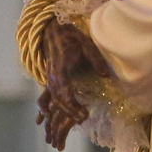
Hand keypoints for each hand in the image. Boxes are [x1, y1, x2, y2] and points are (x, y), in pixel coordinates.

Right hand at [35, 20, 107, 150]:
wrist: (53, 30)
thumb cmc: (71, 36)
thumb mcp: (85, 43)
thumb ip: (95, 58)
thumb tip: (105, 75)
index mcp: (60, 67)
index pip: (63, 90)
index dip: (72, 104)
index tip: (83, 114)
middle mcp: (51, 75)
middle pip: (57, 99)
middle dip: (69, 112)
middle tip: (83, 119)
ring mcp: (49, 78)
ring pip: (52, 99)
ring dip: (61, 112)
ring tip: (75, 121)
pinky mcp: (49, 79)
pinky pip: (48, 97)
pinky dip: (49, 108)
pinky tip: (46, 120)